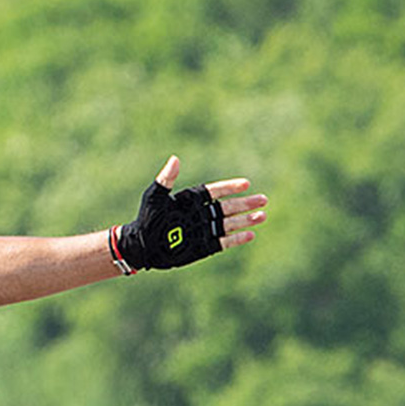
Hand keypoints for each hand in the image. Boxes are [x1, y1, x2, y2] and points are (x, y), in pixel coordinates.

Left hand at [113, 156, 267, 271]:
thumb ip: (166, 179)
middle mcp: (201, 214)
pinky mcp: (204, 246)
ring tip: (262, 216)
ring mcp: (203, 230)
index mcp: (191, 200)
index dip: (230, 187)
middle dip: (245, 204)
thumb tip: (175, 159)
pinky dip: (236, 239)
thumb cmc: (146, 218)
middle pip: (228, 207)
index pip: (214, 192)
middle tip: (263, 200)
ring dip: (246, 220)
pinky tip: (251, 234)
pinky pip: (223, 241)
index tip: (245, 184)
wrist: (141, 245)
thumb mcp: (154, 196)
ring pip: (229, 224)